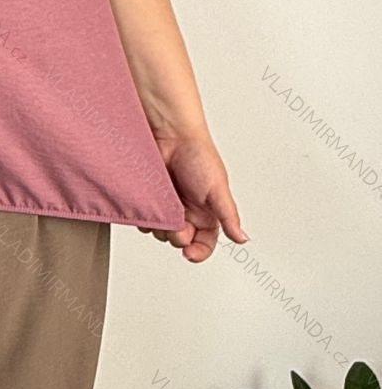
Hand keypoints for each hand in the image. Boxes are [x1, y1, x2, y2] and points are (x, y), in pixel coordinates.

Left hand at [138, 132, 248, 262]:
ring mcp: (167, 206)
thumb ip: (228, 216)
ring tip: (165, 206)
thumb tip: (242, 239)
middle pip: (180, 241)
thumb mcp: (217, 189)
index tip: (189, 253)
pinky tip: (151, 203)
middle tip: (177, 222)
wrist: (171, 134)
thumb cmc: (198, 155)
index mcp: (206, 214)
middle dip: (177, 236)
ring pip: (160, 232)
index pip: (203, 244)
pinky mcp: (150, 199)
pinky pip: (145, 218)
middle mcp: (187, 213)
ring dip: (161, 225)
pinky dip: (146, 215)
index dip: (197, 252)